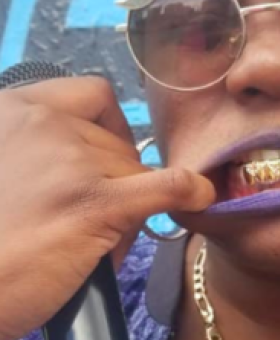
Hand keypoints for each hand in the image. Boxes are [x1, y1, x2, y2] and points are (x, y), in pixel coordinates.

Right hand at [0, 77, 214, 339]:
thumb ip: (31, 156)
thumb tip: (89, 171)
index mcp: (11, 111)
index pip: (88, 95)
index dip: (108, 127)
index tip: (108, 155)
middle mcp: (41, 123)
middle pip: (115, 143)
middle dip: (113, 180)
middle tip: (93, 223)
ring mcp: (70, 161)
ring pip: (135, 171)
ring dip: (127, 206)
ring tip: (94, 245)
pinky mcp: (94, 204)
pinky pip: (165, 186)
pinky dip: (189, 191)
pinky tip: (200, 198)